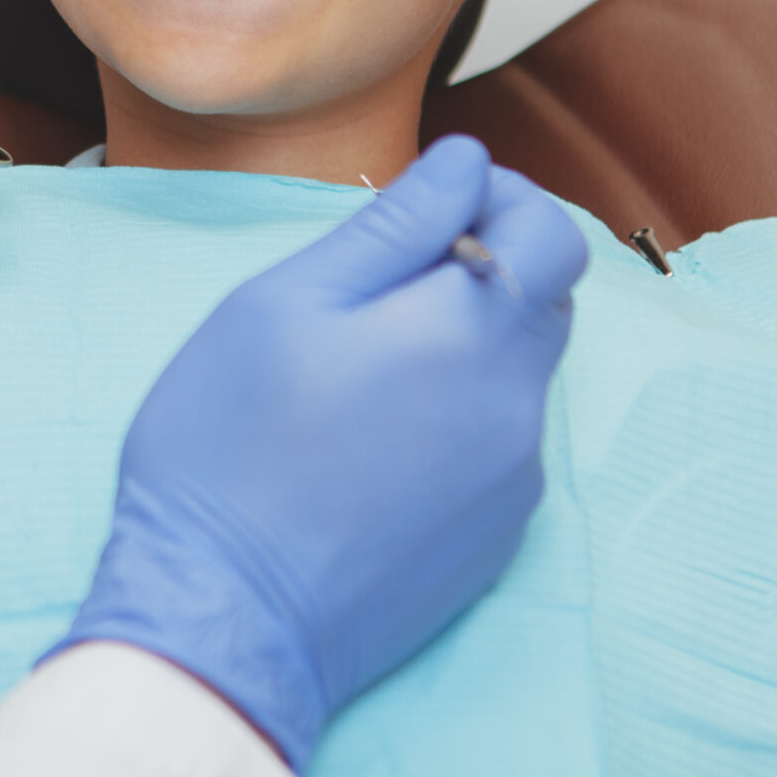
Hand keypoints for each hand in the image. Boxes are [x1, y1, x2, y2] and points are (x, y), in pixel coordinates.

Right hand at [56, 136, 589, 769]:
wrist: (224, 615)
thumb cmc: (229, 446)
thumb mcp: (283, 303)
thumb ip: (392, 225)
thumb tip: (466, 162)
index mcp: (471, 334)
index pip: (553, 232)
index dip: (498, 199)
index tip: (425, 209)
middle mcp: (517, 407)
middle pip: (544, 300)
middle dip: (482, 266)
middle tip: (379, 281)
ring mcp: (513, 482)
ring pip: (516, 373)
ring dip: (463, 342)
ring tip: (357, 365)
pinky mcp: (494, 538)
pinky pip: (496, 444)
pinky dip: (452, 415)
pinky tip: (366, 438)